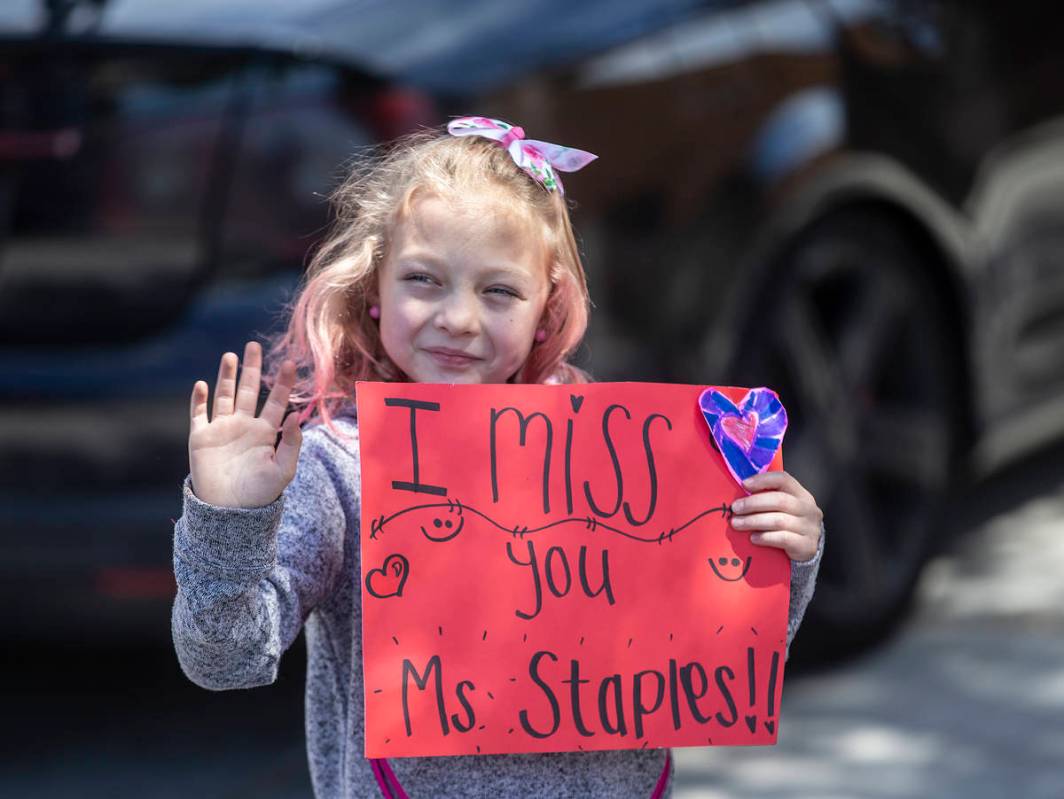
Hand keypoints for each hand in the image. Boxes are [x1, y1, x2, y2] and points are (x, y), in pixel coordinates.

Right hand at [189, 341, 300, 508]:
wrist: (230, 512)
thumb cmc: (260, 494)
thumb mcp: (283, 469)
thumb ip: (291, 442)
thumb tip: (295, 414)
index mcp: (265, 433)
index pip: (275, 401)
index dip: (282, 383)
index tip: (289, 362)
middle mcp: (243, 426)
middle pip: (247, 390)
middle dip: (251, 369)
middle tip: (253, 345)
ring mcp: (221, 430)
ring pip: (224, 396)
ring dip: (226, 376)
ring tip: (231, 355)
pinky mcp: (201, 438)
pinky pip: (198, 414)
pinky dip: (199, 399)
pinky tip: (202, 384)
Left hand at [729, 470, 822, 562]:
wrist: (807, 548)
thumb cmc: (789, 523)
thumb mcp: (783, 507)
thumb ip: (768, 497)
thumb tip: (740, 492)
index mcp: (801, 494)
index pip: (784, 479)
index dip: (763, 480)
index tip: (744, 484)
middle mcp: (808, 508)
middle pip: (779, 500)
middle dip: (753, 503)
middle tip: (735, 508)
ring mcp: (809, 527)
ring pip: (779, 521)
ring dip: (753, 521)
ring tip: (737, 523)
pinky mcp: (806, 545)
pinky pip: (783, 539)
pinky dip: (765, 537)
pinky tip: (753, 538)